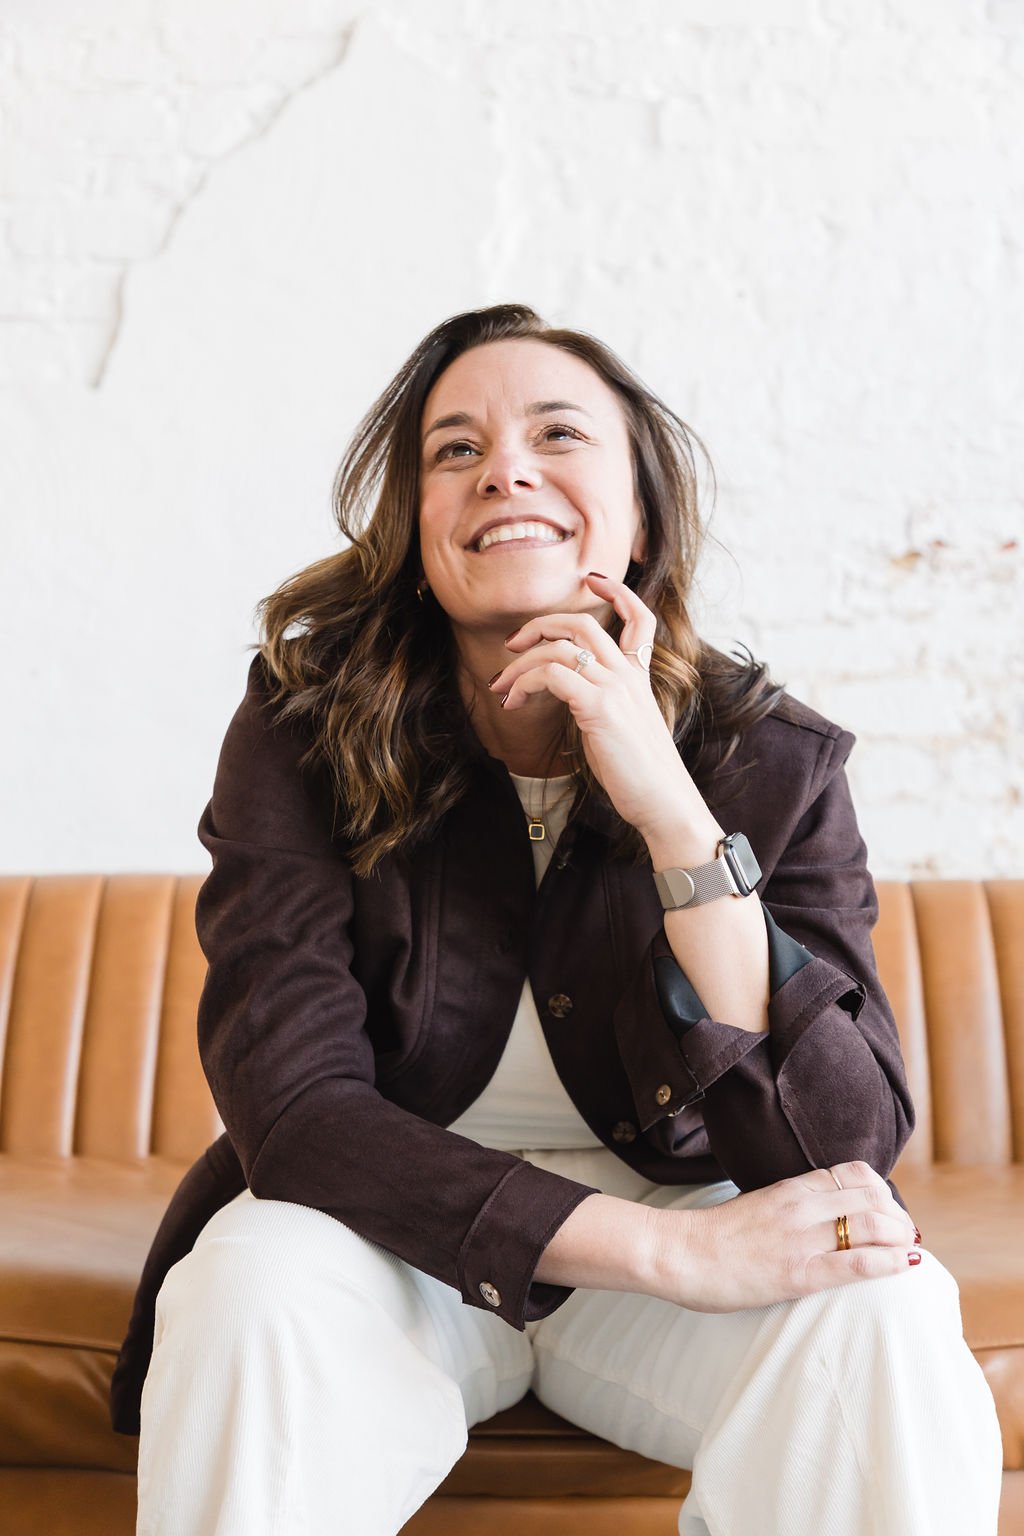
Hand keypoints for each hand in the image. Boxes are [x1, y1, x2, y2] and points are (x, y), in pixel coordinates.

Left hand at [488, 572, 706, 840]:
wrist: (663, 800)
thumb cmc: (640, 773)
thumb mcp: (623, 727)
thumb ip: (602, 702)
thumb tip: (569, 696)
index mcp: (639, 677)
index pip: (639, 618)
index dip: (617, 592)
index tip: (591, 580)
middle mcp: (629, 675)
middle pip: (582, 624)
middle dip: (539, 625)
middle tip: (512, 644)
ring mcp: (615, 687)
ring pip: (558, 648)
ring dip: (519, 663)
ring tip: (501, 686)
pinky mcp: (599, 707)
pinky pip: (551, 675)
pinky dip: (524, 683)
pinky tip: (512, 703)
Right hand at [648, 1162, 921, 1312]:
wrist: (680, 1254)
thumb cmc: (715, 1236)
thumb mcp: (759, 1206)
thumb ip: (791, 1206)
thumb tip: (820, 1216)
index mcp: (791, 1187)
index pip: (854, 1173)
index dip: (882, 1190)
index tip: (888, 1210)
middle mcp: (801, 1206)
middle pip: (872, 1196)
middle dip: (898, 1216)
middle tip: (905, 1235)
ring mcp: (801, 1239)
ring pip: (872, 1225)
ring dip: (900, 1237)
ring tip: (908, 1250)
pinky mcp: (799, 1274)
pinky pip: (857, 1263)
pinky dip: (889, 1262)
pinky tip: (904, 1266)